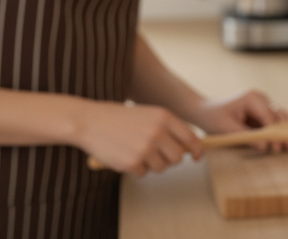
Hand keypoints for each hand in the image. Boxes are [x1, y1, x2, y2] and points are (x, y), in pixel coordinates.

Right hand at [76, 101, 203, 175]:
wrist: (90, 121)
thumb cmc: (120, 118)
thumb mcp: (149, 115)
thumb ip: (169, 128)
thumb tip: (190, 148)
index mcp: (164, 117)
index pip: (191, 139)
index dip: (197, 150)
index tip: (197, 157)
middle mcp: (157, 132)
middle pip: (178, 158)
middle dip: (169, 159)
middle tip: (156, 153)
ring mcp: (145, 148)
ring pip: (161, 168)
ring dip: (152, 164)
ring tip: (137, 151)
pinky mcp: (132, 162)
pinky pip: (143, 173)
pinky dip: (136, 168)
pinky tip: (125, 154)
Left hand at [193, 89, 287, 151]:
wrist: (205, 112)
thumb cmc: (213, 118)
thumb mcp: (227, 128)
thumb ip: (246, 136)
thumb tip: (265, 146)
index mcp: (252, 98)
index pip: (268, 115)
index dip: (274, 132)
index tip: (276, 147)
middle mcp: (261, 98)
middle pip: (278, 115)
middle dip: (282, 132)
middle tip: (284, 149)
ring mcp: (263, 104)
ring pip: (280, 117)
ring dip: (282, 132)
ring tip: (285, 147)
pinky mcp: (262, 112)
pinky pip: (273, 122)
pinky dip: (276, 132)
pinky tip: (278, 144)